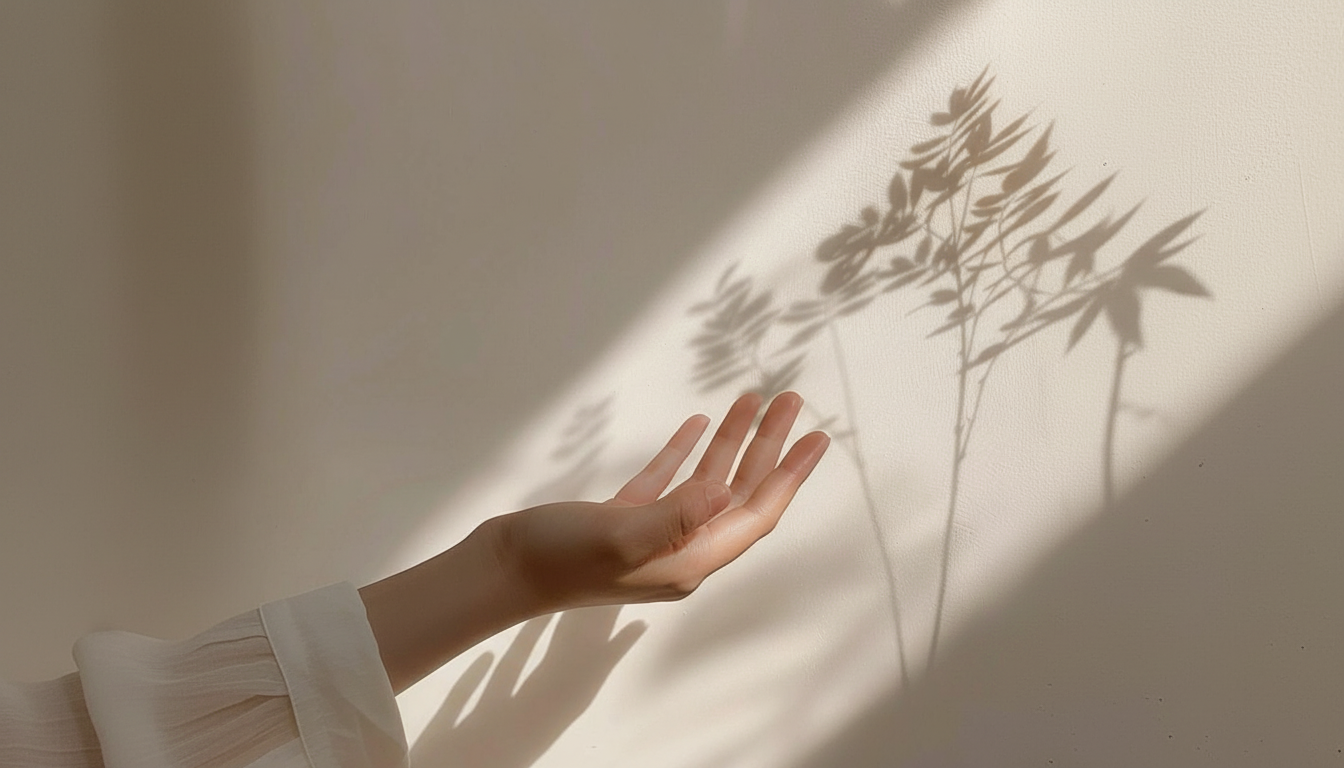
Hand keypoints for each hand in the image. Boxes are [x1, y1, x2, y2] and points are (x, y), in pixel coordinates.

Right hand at [484, 391, 829, 612]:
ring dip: (730, 442)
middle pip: (738, 493)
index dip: (789, 475)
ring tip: (752, 399)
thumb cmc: (559, 558)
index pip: (755, 514)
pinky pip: (667, 482)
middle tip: (790, 400)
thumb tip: (723, 493)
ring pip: (705, 483)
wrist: (501, 570)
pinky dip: (685, 453)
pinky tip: (697, 424)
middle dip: (767, 447)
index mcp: (690, 561)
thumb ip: (676, 515)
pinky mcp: (622, 521)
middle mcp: (680, 551)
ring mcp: (651, 535)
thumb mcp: (621, 535)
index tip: (818, 437)